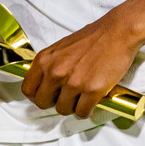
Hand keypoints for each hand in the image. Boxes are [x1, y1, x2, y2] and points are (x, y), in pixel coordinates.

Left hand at [21, 14, 139, 119]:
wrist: (117, 32)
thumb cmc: (92, 38)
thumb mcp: (61, 48)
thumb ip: (50, 65)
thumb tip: (45, 85)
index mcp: (45, 59)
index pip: (27, 89)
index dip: (37, 95)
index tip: (47, 94)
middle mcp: (55, 71)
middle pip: (42, 103)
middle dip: (54, 102)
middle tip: (66, 96)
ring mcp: (73, 82)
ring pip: (63, 110)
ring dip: (72, 106)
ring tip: (82, 95)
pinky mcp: (91, 90)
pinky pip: (82, 113)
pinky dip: (87, 110)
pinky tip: (92, 100)